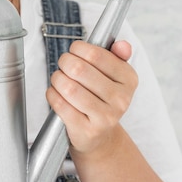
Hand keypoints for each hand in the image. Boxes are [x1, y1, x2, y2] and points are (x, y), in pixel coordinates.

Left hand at [46, 40, 137, 156]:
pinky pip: (60, 105)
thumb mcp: (114, 75)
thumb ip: (117, 55)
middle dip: (64, 62)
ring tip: (59, 80)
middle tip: (64, 64)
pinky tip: (56, 94)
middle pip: (78, 69)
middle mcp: (120, 99)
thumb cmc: (102, 98)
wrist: (100, 137)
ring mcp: (105, 117)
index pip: (96, 55)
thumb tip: (122, 45)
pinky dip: (52, 95)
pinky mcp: (87, 131)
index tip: (74, 51)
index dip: (78, 48)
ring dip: (57, 79)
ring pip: (68, 88)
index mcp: (129, 79)